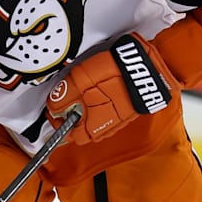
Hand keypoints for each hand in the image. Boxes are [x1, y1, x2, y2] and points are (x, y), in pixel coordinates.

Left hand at [47, 34, 176, 144]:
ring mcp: (120, 120)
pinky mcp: (130, 110)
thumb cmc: (116, 74)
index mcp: (93, 127)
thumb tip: (53, 107)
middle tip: (68, 98)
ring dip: (88, 109)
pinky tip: (103, 90)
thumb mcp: (80, 81)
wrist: (148, 66)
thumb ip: (63, 96)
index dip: (57, 121)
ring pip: (96, 121)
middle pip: (83, 129)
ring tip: (85, 90)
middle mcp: (107, 128)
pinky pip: (110, 112)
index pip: (68, 135)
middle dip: (74, 115)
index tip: (54, 109)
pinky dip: (102, 104)